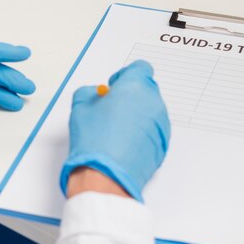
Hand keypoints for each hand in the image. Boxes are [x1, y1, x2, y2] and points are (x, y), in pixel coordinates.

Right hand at [60, 60, 170, 201]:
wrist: (106, 174)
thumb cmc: (94, 140)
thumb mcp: (81, 106)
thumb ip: (90, 92)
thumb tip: (97, 94)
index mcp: (135, 87)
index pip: (140, 68)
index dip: (125, 76)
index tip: (114, 87)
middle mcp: (153, 103)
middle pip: (146, 89)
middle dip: (131, 95)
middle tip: (113, 108)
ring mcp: (161, 124)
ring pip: (150, 111)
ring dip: (137, 114)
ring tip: (117, 130)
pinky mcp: (163, 143)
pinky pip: (153, 130)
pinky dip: (142, 132)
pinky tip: (124, 144)